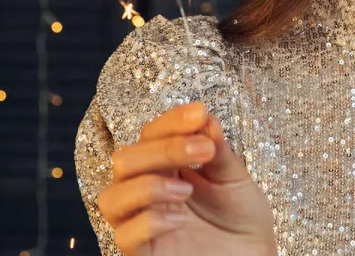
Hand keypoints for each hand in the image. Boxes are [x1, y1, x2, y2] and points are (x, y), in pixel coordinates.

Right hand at [96, 101, 275, 255]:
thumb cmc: (243, 221)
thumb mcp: (235, 180)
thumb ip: (218, 151)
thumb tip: (204, 118)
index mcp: (167, 168)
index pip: (151, 135)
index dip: (170, 121)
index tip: (198, 113)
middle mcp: (148, 193)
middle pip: (125, 160)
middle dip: (163, 149)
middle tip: (204, 150)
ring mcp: (143, 224)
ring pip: (111, 197)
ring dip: (148, 185)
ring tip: (187, 191)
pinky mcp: (144, 254)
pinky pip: (124, 235)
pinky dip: (150, 221)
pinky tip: (179, 219)